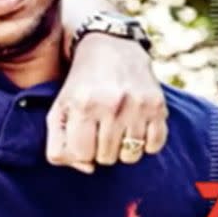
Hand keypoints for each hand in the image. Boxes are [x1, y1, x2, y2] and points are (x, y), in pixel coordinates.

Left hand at [46, 34, 168, 173]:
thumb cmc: (81, 84)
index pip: (81, 155)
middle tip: (99, 129)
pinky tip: (135, 126)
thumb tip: (88, 168)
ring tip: (116, 128)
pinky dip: (145, 143)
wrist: (112, 48)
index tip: (83, 139)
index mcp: (82, 106)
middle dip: (100, 149)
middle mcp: (111, 106)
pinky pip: (154, 148)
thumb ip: (59, 143)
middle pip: (106, 159)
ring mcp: (137, 107)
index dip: (81, 153)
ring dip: (122, 148)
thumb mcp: (59, 108)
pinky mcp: (158, 106)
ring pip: (130, 157)